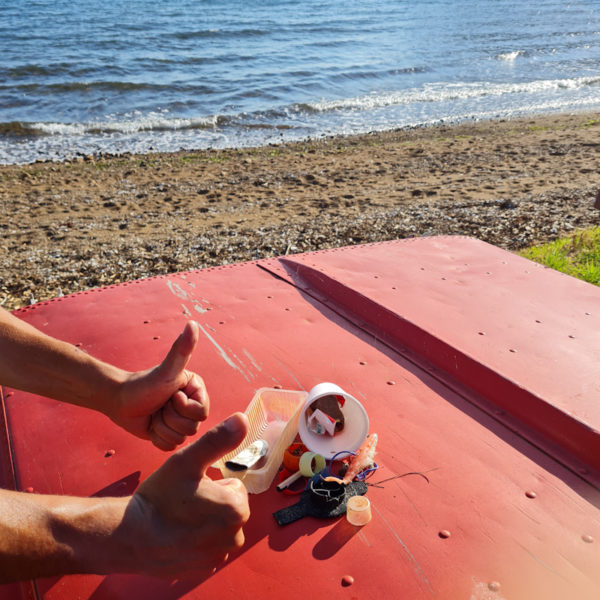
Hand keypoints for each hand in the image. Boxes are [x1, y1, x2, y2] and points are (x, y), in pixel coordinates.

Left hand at [110, 321, 209, 449]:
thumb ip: (182, 349)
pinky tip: (151, 426)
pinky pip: (170, 446)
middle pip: (193, 428)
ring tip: (153, 415)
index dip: (184, 409)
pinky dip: (157, 438)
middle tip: (159, 406)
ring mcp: (180, 420)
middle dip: (170, 419)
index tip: (170, 397)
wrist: (118, 400)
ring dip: (162, 429)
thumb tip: (192, 324)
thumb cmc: (142, 384)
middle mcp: (192, 404)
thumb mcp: (166, 370)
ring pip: (181, 439)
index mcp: (197, 390)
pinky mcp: (168, 434)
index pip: (202, 413)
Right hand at [122, 412, 249, 577]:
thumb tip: (242, 419)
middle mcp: (234, 537)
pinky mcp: (205, 569)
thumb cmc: (160, 497)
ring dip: (205, 521)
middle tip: (185, 502)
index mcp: (236, 509)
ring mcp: (219, 556)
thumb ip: (218, 440)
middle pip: (229, 507)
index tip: (193, 489)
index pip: (234, 486)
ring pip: (219, 527)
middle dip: (211, 502)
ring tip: (179, 519)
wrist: (128, 536)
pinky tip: (178, 536)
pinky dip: (198, 541)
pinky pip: (209, 546)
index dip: (213, 483)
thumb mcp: (187, 461)